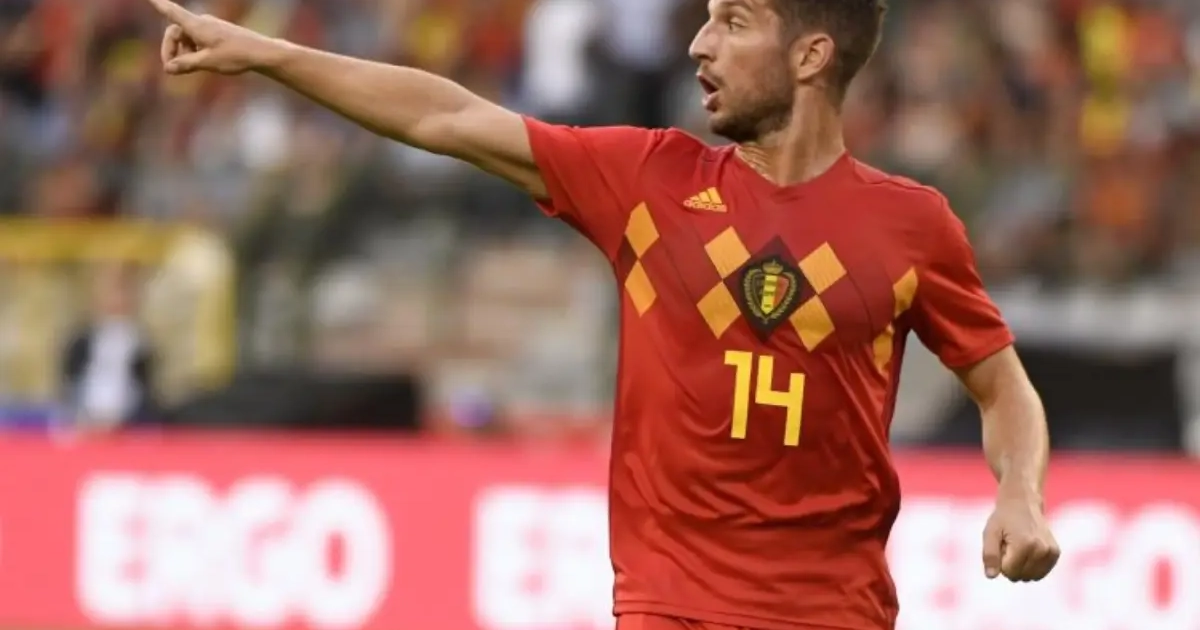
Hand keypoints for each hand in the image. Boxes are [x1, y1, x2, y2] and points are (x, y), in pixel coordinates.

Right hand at [143, 0, 275, 74]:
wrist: (261, 53)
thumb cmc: (235, 55)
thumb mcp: (207, 62)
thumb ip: (186, 64)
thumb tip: (168, 68)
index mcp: (197, 26)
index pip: (172, 13)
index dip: (160, 5)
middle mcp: (202, 22)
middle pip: (175, 32)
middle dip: (171, 49)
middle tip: (171, 68)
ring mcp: (210, 27)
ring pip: (187, 38)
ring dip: (184, 52)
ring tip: (192, 67)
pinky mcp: (217, 33)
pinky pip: (198, 40)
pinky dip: (194, 50)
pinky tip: (203, 62)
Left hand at [981, 486, 1059, 581]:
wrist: (1023, 502)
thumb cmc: (1003, 518)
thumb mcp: (990, 533)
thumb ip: (989, 555)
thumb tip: (991, 576)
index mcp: (1024, 545)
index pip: (1008, 572)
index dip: (1001, 561)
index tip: (1003, 545)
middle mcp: (1041, 549)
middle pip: (1019, 576)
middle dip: (1011, 565)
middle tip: (1010, 545)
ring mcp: (1051, 552)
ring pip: (1030, 577)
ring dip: (1021, 566)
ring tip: (1019, 547)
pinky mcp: (1055, 553)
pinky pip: (1040, 573)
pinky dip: (1031, 566)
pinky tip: (1028, 550)